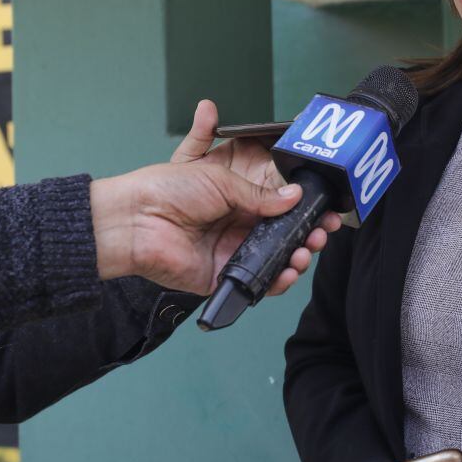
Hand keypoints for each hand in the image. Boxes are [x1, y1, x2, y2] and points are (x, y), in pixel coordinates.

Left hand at [90, 100, 341, 292]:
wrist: (136, 219)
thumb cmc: (168, 189)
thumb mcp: (220, 180)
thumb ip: (260, 193)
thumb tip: (295, 198)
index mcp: (236, 197)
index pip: (279, 203)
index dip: (303, 206)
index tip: (326, 207)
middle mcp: (237, 224)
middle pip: (284, 232)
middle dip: (309, 231)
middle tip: (325, 229)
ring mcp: (232, 251)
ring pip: (276, 258)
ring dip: (299, 254)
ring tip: (309, 249)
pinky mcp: (224, 276)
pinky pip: (257, 282)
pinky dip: (278, 279)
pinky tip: (290, 270)